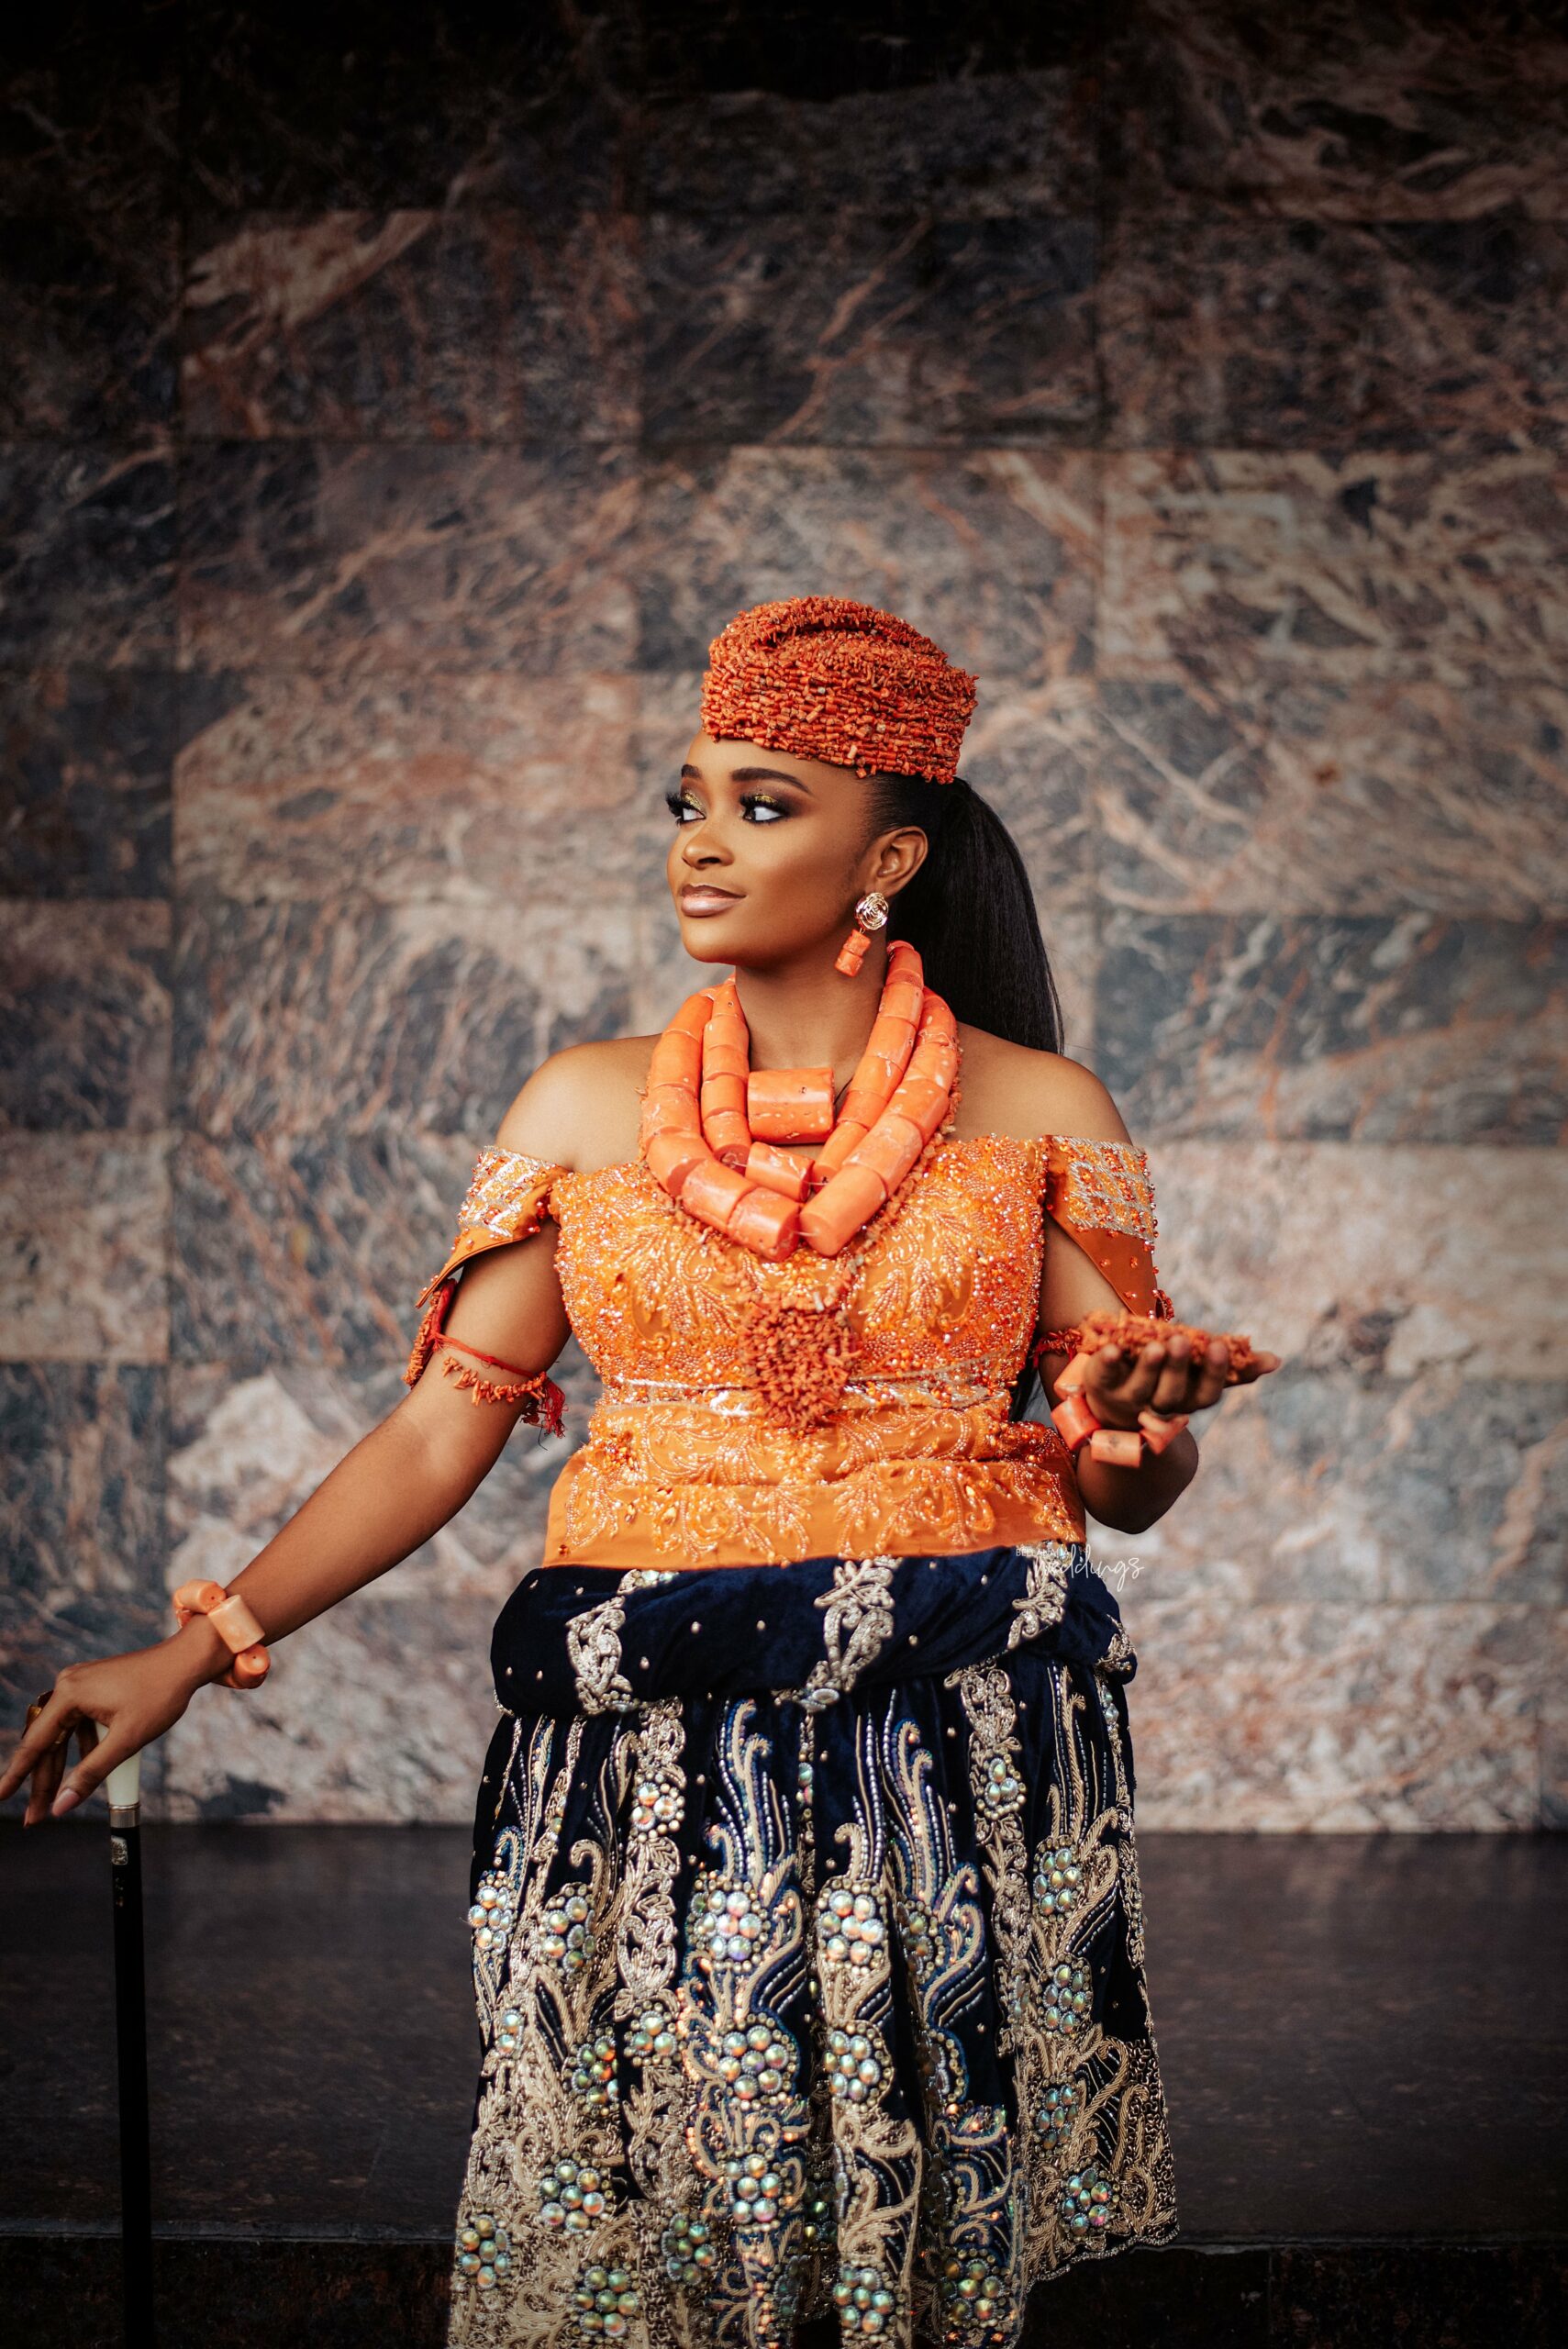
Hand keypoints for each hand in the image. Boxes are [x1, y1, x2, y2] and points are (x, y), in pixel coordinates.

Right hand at [0, 1634, 215, 1824]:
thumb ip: (91, 1774)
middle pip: (47, 1742)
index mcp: (70, 1693)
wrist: (187, 1661)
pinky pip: (77, 1724)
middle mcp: (68, 1685)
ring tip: (52, 1803)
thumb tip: (62, 1805)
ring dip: (60, 1768)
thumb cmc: (161, 1695)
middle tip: (33, 1816)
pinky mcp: (94, 1688)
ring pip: (62, 1736)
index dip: (17, 1774)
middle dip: (42, 1781)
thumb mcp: (126, 1740)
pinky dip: (80, 1749)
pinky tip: (86, 1770)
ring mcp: (80, 1684)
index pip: (35, 1743)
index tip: (0, 1796)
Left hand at [1079, 1329, 1279, 1432]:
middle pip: (1170, 1393)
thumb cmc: (1165, 1377)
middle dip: (1178, 1368)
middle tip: (1182, 1340)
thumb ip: (1232, 1367)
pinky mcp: (1100, 1385)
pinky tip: (1111, 1348)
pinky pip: (1103, 1376)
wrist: (1113, 1395)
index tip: (1219, 1345)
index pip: (1204, 1394)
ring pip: (1139, 1389)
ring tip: (1157, 1343)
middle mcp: (1157, 1405)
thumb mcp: (1197, 1372)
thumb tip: (1275, 1361)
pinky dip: (1107, 1363)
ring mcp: (1126, 1399)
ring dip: (1148, 1367)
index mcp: (1185, 1400)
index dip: (1212, 1373)